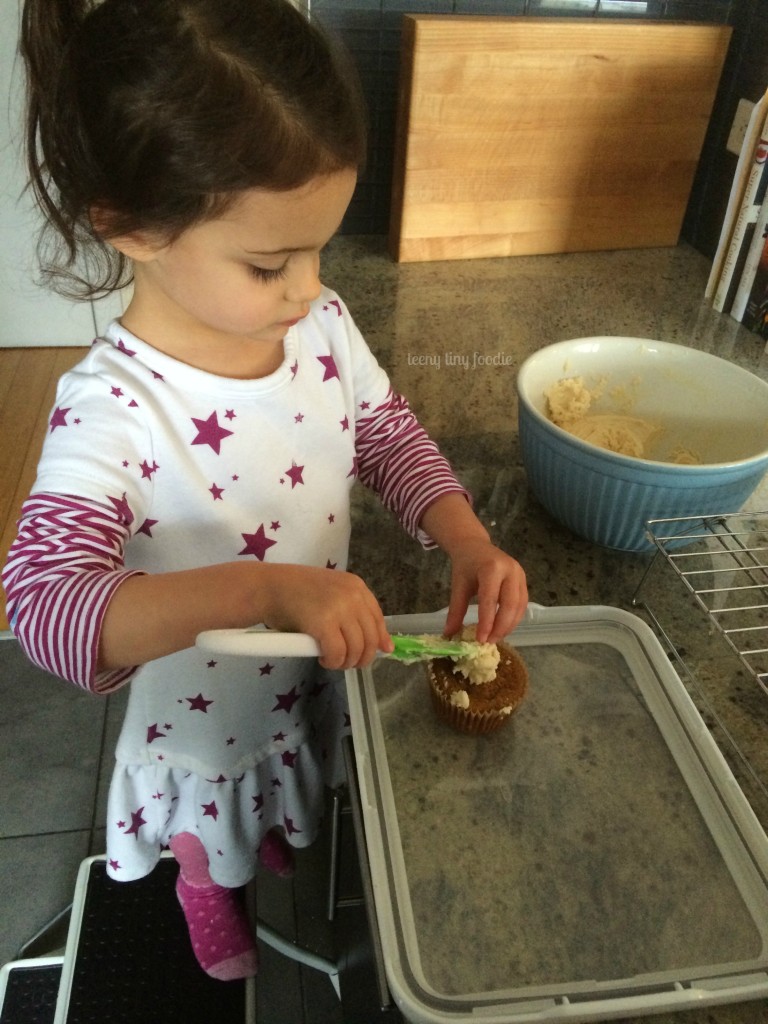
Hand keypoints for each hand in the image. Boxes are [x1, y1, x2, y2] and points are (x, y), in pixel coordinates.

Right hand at [261, 565, 391, 669]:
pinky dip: (332, 662)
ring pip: (356, 649)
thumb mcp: (330, 595)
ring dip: (346, 662)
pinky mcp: (323, 624)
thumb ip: (353, 614)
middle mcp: (352, 595)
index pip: (378, 618)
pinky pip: (337, 653)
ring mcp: (339, 608)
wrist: (267, 586)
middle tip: (348, 663)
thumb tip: (385, 645)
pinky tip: (323, 660)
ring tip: (333, 661)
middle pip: (370, 637)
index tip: (380, 652)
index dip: (380, 638)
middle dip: (362, 657)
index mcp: (356, 585)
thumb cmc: (294, 591)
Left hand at [443, 538, 527, 643]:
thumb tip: (449, 634)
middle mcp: (510, 570)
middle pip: (510, 605)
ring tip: (495, 638)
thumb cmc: (466, 565)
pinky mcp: (524, 580)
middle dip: (500, 627)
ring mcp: (520, 574)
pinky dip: (514, 618)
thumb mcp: (458, 586)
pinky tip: (503, 628)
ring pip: (519, 606)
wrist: (475, 545)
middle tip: (489, 642)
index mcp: (491, 568)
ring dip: (509, 625)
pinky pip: (522, 604)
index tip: (480, 640)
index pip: (490, 600)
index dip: (487, 622)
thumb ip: (455, 610)